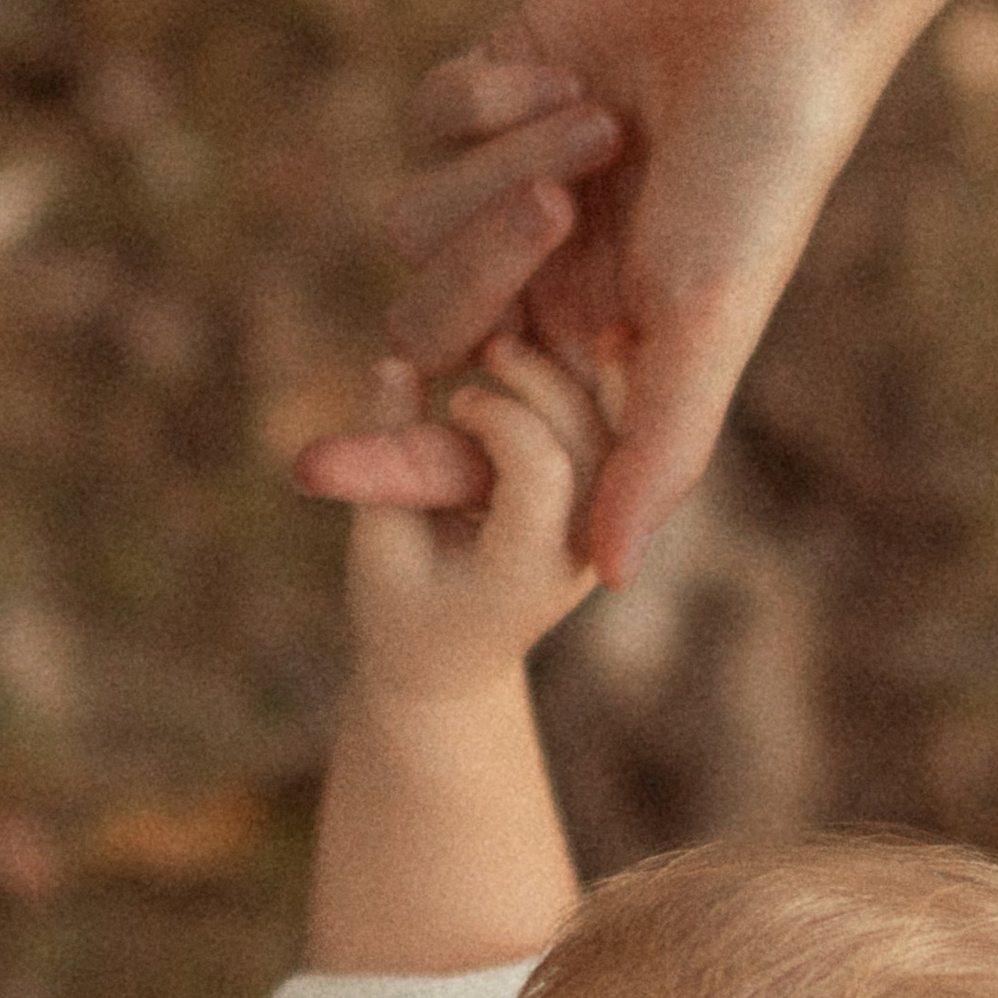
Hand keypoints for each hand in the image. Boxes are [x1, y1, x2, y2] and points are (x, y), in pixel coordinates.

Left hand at [297, 0, 997, 582]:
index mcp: (598, 346)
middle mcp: (549, 274)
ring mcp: (511, 178)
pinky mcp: (492, 87)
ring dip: (502, 169)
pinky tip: (574, 74)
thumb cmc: (764, 163)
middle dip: (477, 271)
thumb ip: (653, 449)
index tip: (314, 474)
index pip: (471, 430)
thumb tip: (611, 575)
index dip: (397, 458)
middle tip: (557, 209)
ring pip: (413, 222)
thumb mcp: (707, 318)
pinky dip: (493, 100)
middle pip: (424, 326)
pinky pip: (430, 119)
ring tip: (601, 123)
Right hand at [344, 337, 603, 705]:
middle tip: (489, 348)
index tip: (455, 399)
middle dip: (543, 383)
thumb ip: (383, 463)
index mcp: (522, 572)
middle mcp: (581, 551)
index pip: (542, 474)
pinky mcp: (608, 504)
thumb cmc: (402, 609)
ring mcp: (605, 529)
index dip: (505, 418)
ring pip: (618, 433)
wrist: (456, 661)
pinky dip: (598, 383)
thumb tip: (394, 361)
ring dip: (576, 376)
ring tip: (523, 340)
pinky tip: (577, 336)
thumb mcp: (376, 545)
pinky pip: (621, 432)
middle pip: (589, 444)